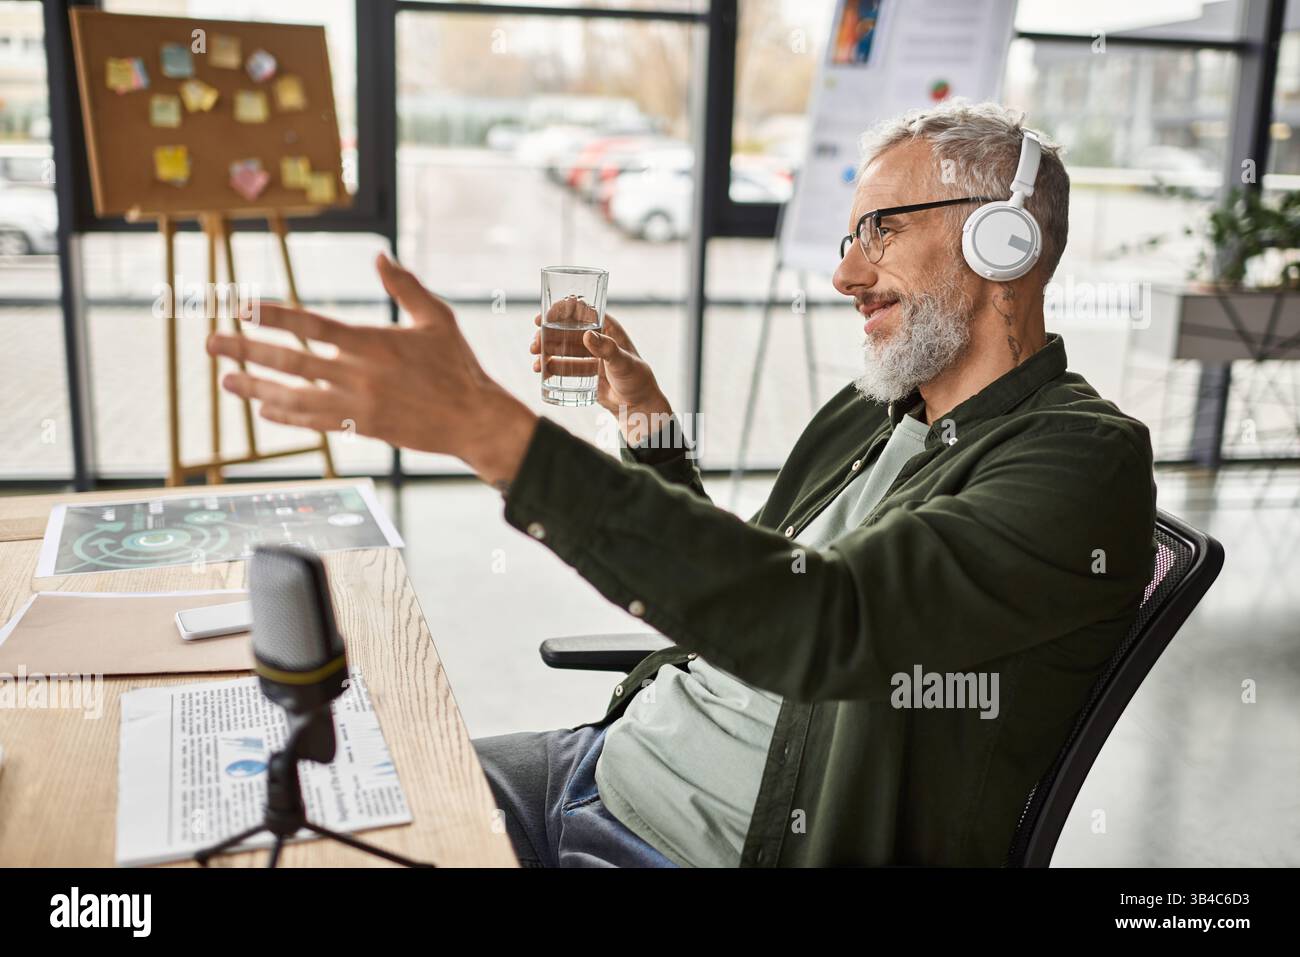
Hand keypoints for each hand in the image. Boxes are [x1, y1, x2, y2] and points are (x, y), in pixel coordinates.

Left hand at [207, 254, 536, 488]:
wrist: (474, 420)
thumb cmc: (457, 366)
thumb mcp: (437, 318)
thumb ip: (404, 286)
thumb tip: (378, 255)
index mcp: (373, 343)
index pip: (311, 325)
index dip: (271, 315)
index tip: (239, 307)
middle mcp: (359, 375)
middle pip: (290, 361)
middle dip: (245, 350)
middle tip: (210, 342)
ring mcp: (357, 405)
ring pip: (294, 395)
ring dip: (255, 387)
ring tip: (225, 380)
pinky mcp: (362, 428)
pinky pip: (314, 421)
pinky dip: (287, 415)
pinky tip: (264, 408)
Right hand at [530, 309, 672, 444]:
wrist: (637, 405)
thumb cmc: (636, 379)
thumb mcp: (623, 362)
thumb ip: (607, 349)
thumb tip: (587, 335)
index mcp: (607, 328)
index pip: (581, 311)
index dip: (561, 310)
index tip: (544, 317)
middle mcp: (596, 338)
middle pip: (566, 329)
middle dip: (547, 334)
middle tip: (534, 344)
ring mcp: (588, 354)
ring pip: (562, 347)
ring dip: (546, 350)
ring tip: (535, 360)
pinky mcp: (583, 371)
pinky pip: (564, 365)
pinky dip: (551, 366)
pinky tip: (541, 371)